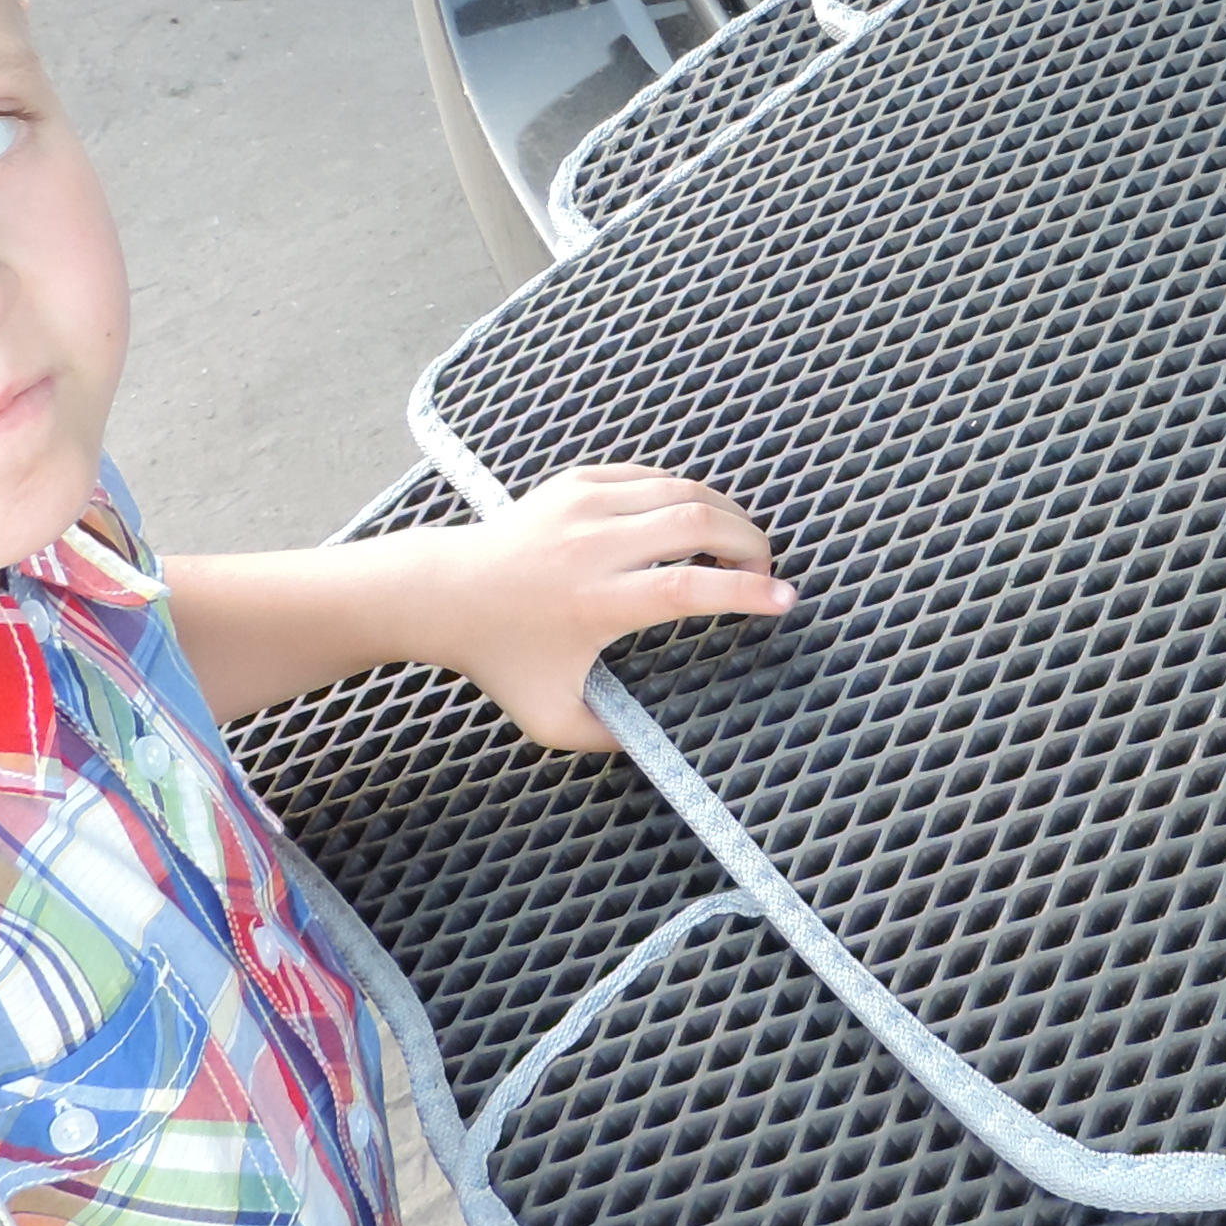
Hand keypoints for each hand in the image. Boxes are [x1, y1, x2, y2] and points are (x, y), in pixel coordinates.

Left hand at [424, 463, 791, 750]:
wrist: (442, 593)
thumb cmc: (498, 656)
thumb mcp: (550, 718)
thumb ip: (607, 738)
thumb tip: (655, 749)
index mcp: (596, 604)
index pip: (689, 588)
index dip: (746, 592)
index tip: (784, 599)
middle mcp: (595, 547)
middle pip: (697, 522)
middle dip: (748, 541)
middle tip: (762, 569)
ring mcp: (584, 505)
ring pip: (680, 488)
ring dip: (723, 513)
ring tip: (735, 544)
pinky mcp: (576, 482)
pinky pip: (649, 476)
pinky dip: (682, 494)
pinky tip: (689, 521)